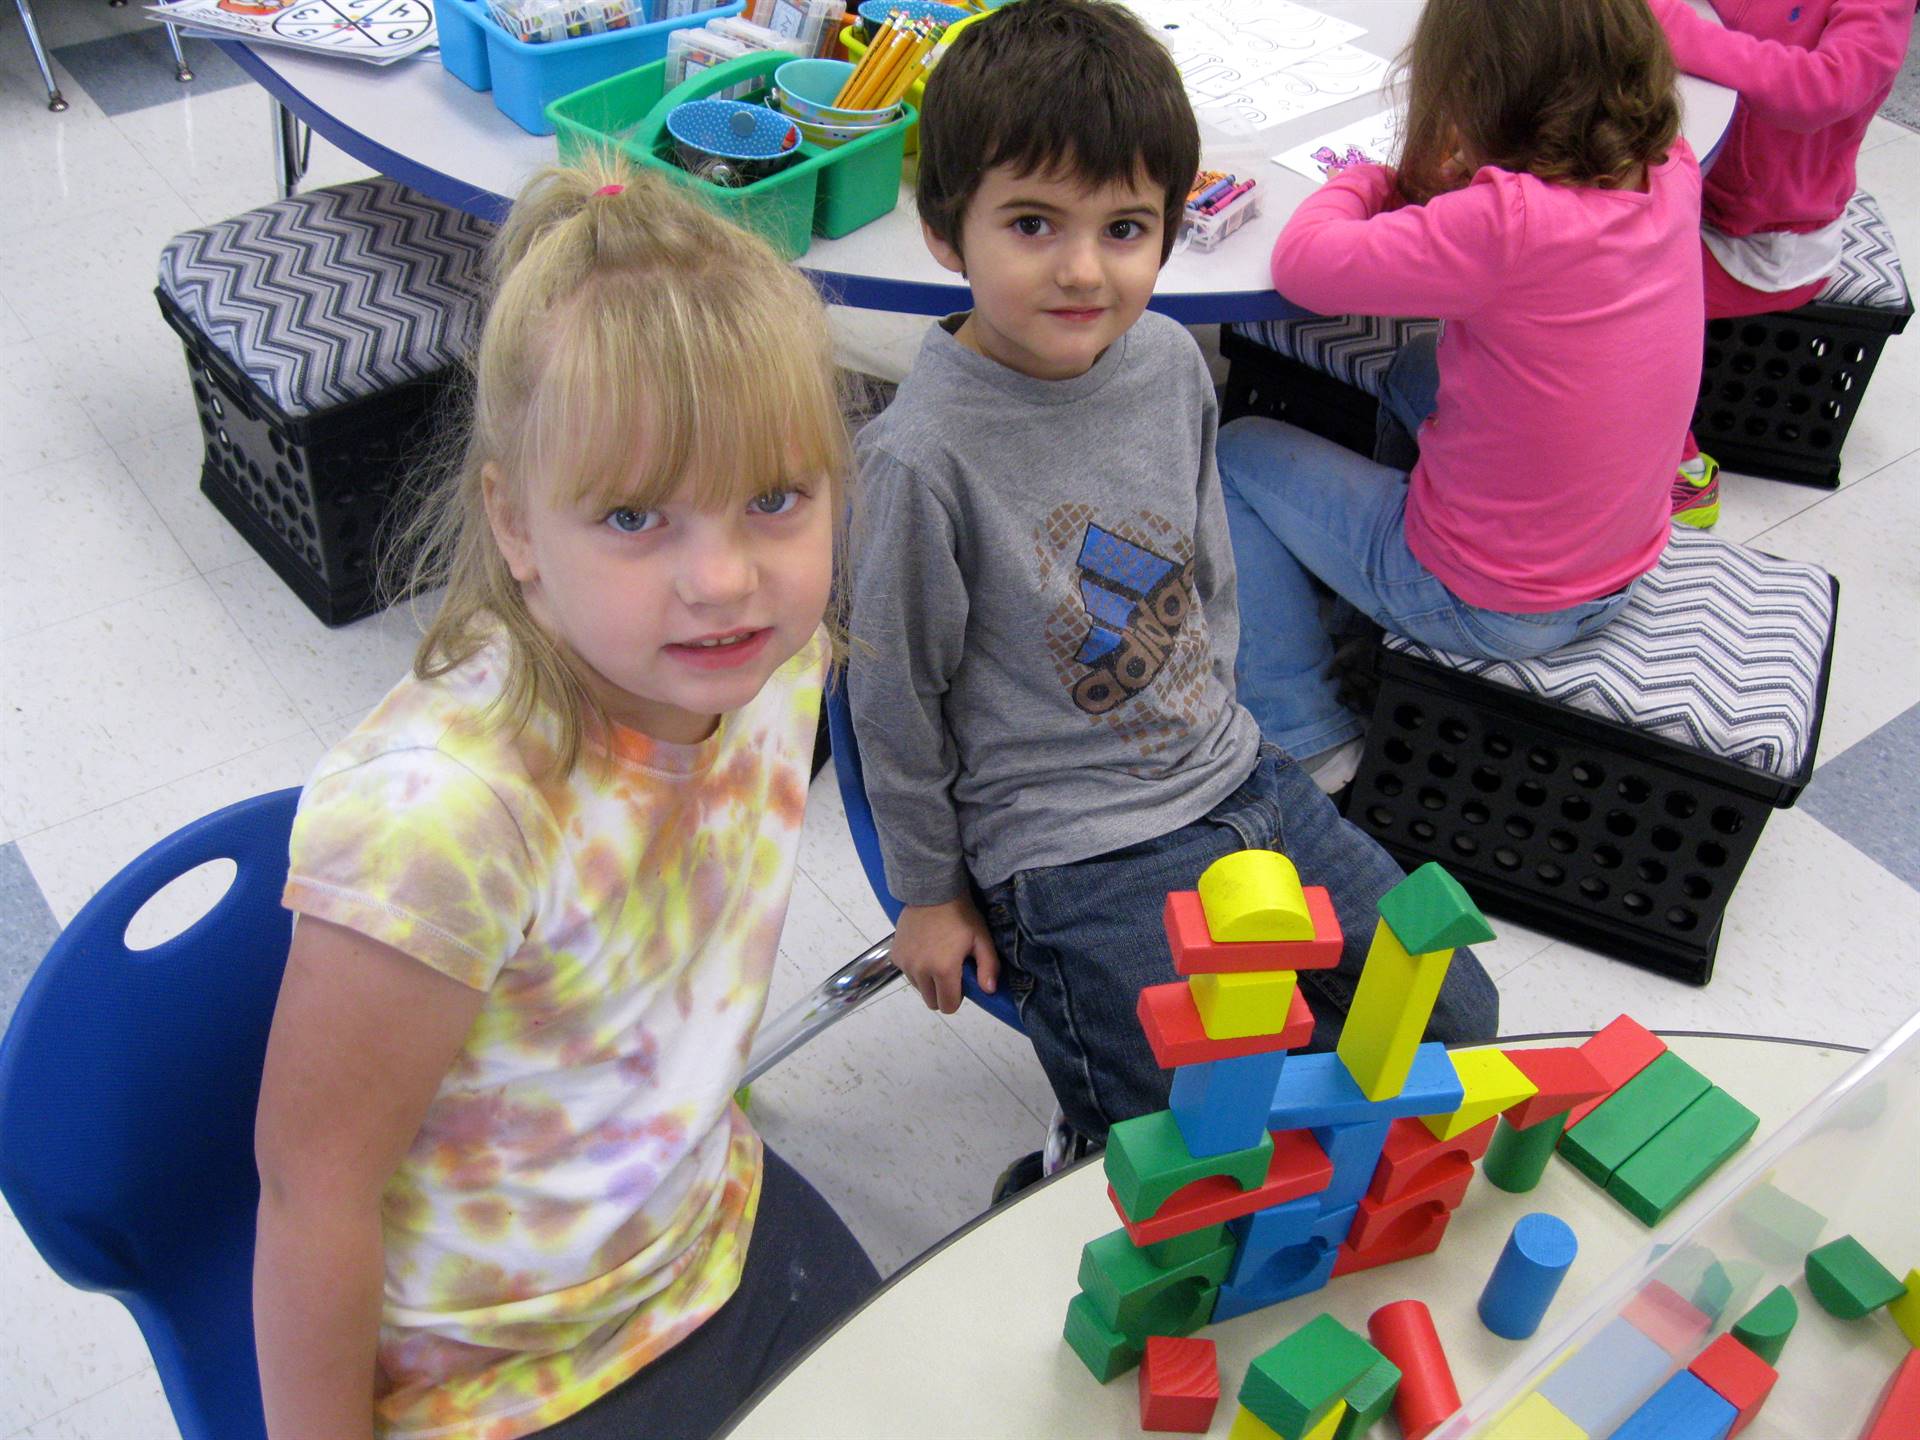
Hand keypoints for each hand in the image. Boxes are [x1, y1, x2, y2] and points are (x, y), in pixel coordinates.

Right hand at [891, 897, 999, 1014]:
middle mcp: (920, 970)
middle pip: (931, 1001)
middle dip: (942, 991)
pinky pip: (907, 973)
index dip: (957, 997)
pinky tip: (924, 950)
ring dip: (928, 980)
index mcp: (943, 970)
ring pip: (918, 987)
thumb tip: (989, 992)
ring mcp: (905, 963)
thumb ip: (988, 967)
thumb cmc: (961, 915)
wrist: (932, 891)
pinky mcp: (895, 955)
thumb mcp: (981, 939)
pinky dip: (915, 968)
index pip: (948, 1006)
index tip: (961, 981)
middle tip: (950, 970)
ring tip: (936, 957)